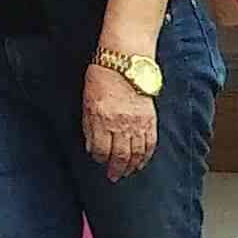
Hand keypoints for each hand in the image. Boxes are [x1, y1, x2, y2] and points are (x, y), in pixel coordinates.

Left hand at [83, 62, 159, 178]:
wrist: (126, 61)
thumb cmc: (103, 76)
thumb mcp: (88, 100)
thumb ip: (89, 125)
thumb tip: (92, 146)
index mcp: (102, 119)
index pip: (101, 149)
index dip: (99, 158)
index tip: (98, 161)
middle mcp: (120, 124)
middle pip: (119, 156)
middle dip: (116, 169)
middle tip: (113, 176)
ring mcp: (137, 124)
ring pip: (136, 154)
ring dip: (131, 166)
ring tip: (127, 173)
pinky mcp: (150, 120)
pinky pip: (149, 145)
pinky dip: (146, 156)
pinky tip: (142, 162)